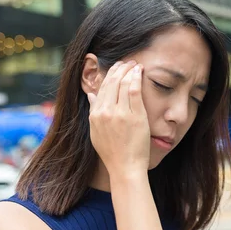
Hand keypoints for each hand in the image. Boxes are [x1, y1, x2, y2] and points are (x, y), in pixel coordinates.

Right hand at [87, 61, 149, 175]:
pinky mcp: (135, 116)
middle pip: (111, 82)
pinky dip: (136, 77)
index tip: (116, 68)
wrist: (125, 167)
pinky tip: (139, 71)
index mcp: (95, 115)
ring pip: (122, 83)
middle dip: (119, 68)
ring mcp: (120, 114)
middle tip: (127, 62)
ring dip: (128, 70)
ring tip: (134, 64)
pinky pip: (134, 91)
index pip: (101, 88)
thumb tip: (91, 95)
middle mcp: (105, 112)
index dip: (109, 75)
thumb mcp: (96, 132)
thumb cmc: (113, 153)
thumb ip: (94, 112)